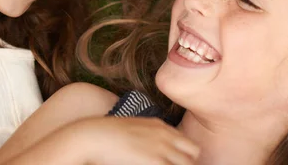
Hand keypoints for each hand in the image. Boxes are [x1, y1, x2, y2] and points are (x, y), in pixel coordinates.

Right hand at [65, 117, 199, 164]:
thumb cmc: (105, 134)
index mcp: (160, 126)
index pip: (187, 143)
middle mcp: (165, 135)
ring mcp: (162, 149)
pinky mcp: (156, 162)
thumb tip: (144, 149)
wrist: (93, 136)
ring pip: (188, 164)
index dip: (184, 157)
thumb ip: (144, 136)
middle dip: (188, 163)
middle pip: (194, 153)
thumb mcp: (130, 128)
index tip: (173, 163)